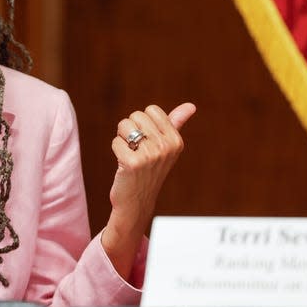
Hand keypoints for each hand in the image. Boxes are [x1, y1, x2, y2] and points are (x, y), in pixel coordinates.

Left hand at [101, 102, 195, 279]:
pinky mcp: (132, 163)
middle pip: (136, 115)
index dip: (143, 122)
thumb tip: (191, 105)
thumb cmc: (149, 170)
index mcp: (176, 141)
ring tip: (131, 155)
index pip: (151, 109)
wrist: (137, 201)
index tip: (147, 140)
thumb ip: (176, 123)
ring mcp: (150, 156)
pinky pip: (115, 141)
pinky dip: (116, 150)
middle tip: (137, 149)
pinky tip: (123, 164)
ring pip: (124, 125)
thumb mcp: (167, 147)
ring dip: (122, 139)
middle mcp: (166, 147)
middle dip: (131, 130)